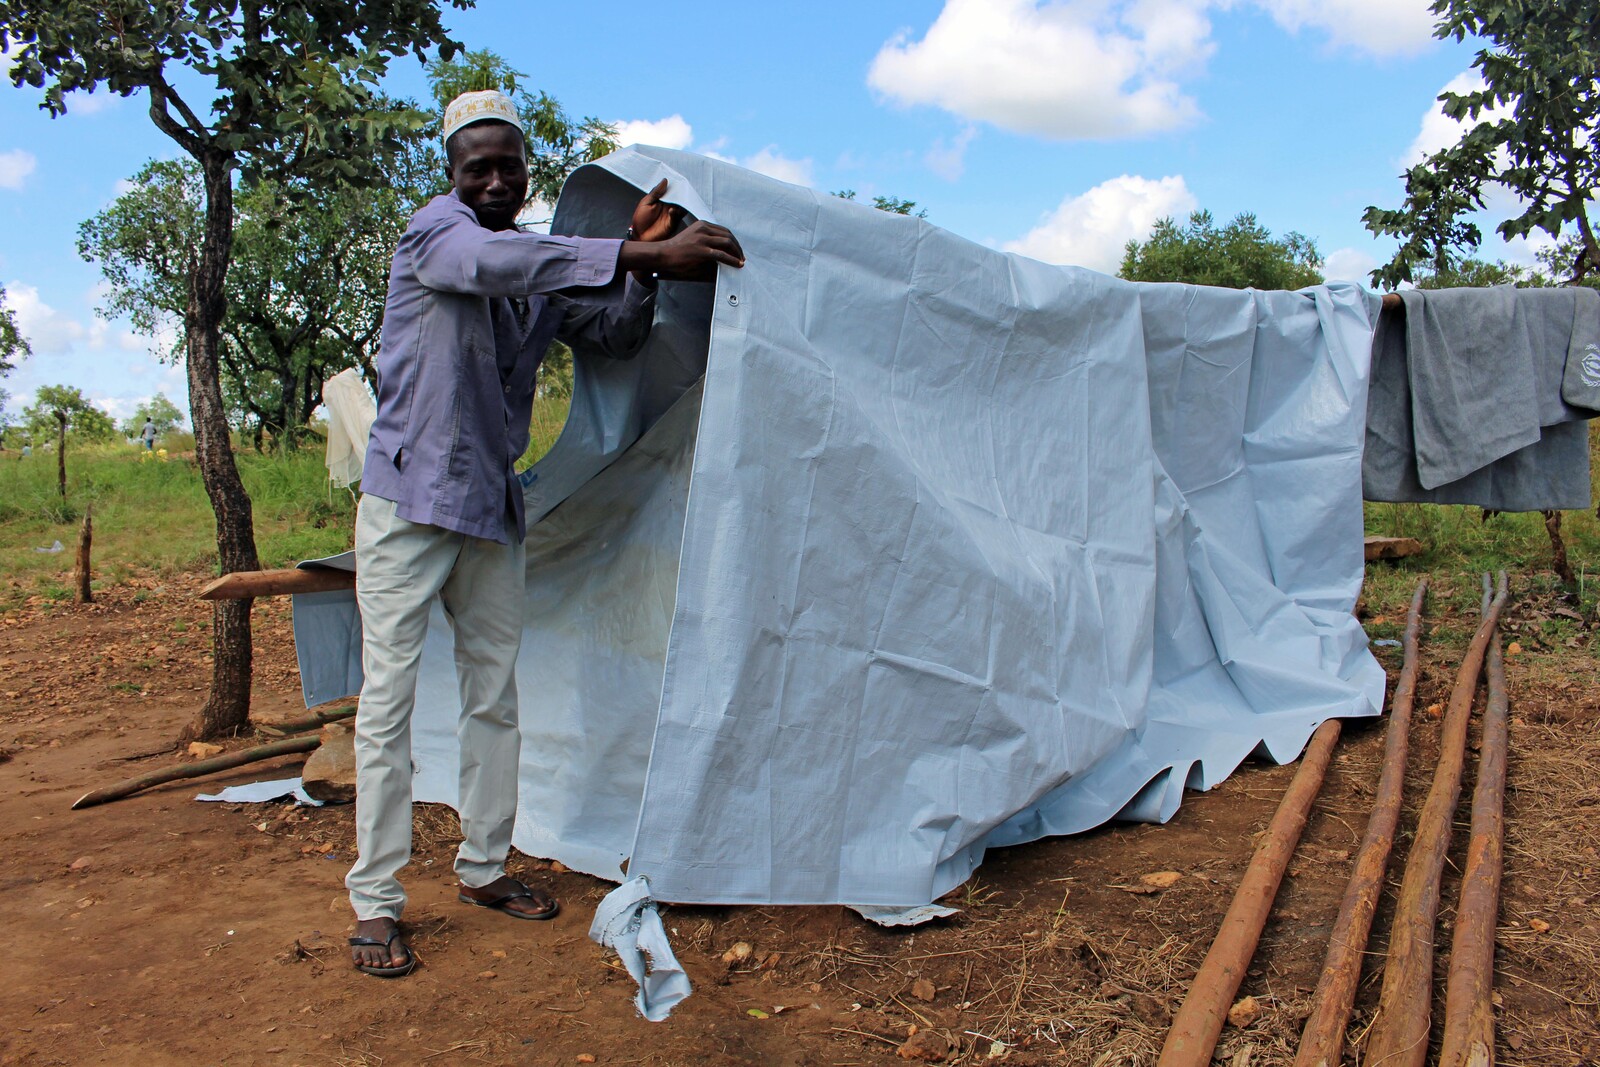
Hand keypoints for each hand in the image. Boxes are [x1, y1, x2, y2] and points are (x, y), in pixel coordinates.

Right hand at [620, 220, 744, 281]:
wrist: (663, 254)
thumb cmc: (676, 250)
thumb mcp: (693, 240)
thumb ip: (706, 242)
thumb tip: (722, 252)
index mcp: (702, 225)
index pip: (723, 230)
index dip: (733, 240)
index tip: (737, 249)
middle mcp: (703, 228)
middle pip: (728, 235)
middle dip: (737, 247)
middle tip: (741, 256)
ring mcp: (702, 239)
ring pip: (727, 243)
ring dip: (737, 253)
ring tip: (741, 261)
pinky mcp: (702, 250)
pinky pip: (722, 255)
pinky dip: (732, 260)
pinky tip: (737, 264)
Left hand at [630, 179, 683, 242]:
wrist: (639, 236)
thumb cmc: (640, 220)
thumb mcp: (645, 203)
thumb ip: (655, 192)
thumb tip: (664, 180)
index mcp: (662, 200)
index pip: (670, 191)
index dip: (674, 184)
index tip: (677, 178)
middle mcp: (668, 207)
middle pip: (677, 197)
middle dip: (680, 192)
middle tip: (682, 185)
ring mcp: (671, 215)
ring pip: (680, 206)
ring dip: (680, 202)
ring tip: (680, 197)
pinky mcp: (671, 224)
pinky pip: (676, 217)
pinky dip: (675, 213)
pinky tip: (672, 210)